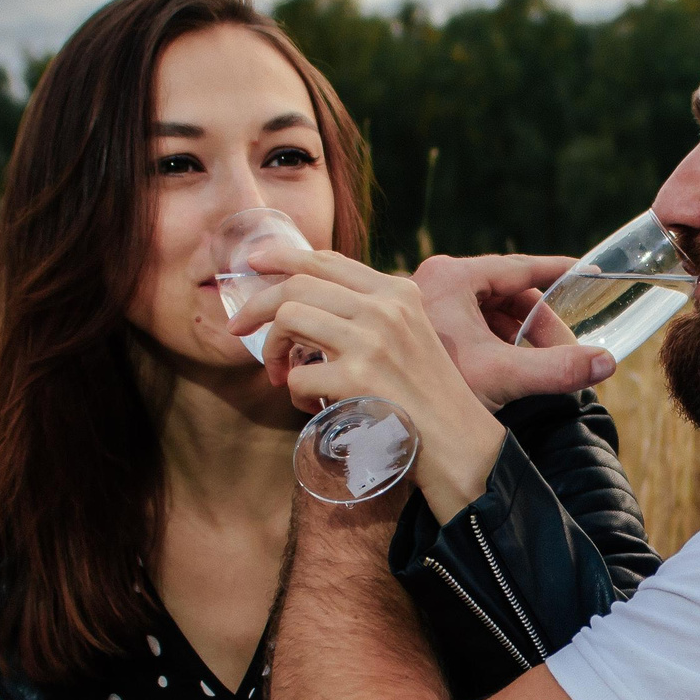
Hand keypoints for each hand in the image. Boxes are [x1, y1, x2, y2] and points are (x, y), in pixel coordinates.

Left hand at [225, 250, 536, 521]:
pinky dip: (296, 394)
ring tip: (282, 374)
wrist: (459, 443)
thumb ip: (371, 313)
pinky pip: (299, 376)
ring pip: (289, 318)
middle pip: (297, 285)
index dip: (281, 257)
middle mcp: (385, 308)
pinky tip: (313, 407)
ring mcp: (371, 341)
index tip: (252, 265)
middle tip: (240, 328)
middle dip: (257, 305)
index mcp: (398, 292)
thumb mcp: (410, 337)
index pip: (327, 260)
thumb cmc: (428, 397)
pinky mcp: (359, 379)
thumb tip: (307, 300)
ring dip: (274, 350)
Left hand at [402, 254, 615, 408]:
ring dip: (517, 335)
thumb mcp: (502, 376)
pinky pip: (469, 324)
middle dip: (538, 322)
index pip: (518, 268)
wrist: (384, 419)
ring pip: (488, 311)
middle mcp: (435, 281)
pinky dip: (495, 342)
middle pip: (505, 293)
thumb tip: (607, 363)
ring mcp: (424, 302)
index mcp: (453, 277)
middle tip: (565, 351)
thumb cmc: (436, 392)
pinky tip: (511, 367)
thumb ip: (557, 368)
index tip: (587, 271)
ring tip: (540, 364)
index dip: (558, 271)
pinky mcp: (419, 326)